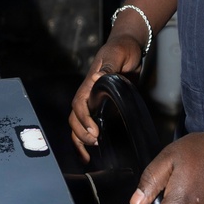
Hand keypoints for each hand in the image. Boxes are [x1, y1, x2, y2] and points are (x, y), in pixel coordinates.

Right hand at [68, 35, 144, 160]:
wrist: (129, 46)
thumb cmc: (122, 49)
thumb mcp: (117, 55)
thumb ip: (108, 67)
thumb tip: (96, 78)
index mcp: (90, 84)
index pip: (79, 104)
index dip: (83, 119)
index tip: (93, 132)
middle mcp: (89, 94)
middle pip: (74, 117)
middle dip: (80, 133)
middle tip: (94, 144)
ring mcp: (95, 101)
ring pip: (78, 123)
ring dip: (79, 140)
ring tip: (87, 156)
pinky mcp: (103, 106)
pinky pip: (90, 124)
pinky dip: (86, 139)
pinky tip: (91, 151)